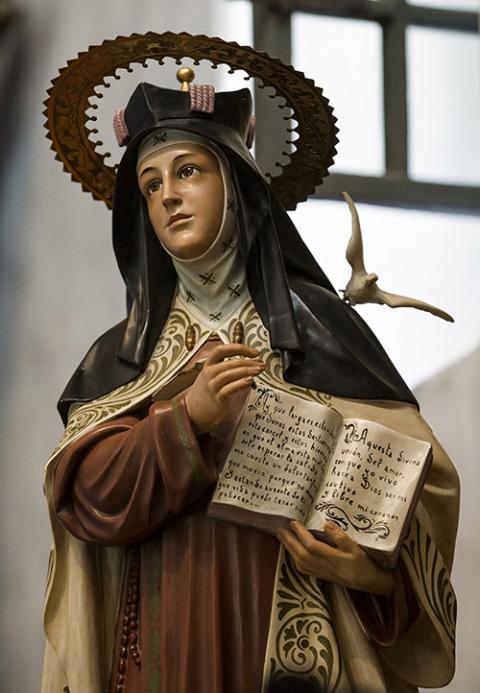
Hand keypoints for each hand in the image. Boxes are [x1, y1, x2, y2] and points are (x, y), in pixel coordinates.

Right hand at [185, 343, 264, 433]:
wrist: (193, 411)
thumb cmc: (207, 391)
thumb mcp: (212, 374)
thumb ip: (227, 366)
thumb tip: (250, 361)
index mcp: (209, 364)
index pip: (222, 349)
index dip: (239, 348)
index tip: (254, 352)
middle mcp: (209, 373)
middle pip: (231, 362)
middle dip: (249, 362)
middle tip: (261, 363)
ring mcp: (212, 386)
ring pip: (230, 374)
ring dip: (248, 371)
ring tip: (258, 371)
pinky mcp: (217, 398)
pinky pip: (229, 389)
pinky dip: (241, 384)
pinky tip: (250, 381)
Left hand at [277, 521, 393, 595]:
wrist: (373, 583)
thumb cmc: (367, 564)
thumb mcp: (358, 548)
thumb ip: (342, 537)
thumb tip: (326, 525)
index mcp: (335, 559)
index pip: (312, 546)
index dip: (301, 534)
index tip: (293, 522)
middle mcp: (326, 568)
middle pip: (302, 555)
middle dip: (289, 541)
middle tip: (279, 529)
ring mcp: (324, 574)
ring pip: (301, 563)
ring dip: (290, 550)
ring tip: (283, 538)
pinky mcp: (324, 577)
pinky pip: (305, 569)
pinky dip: (295, 559)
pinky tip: (293, 553)